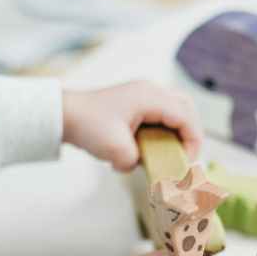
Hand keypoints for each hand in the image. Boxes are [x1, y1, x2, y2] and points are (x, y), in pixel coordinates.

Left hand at [62, 81, 202, 170]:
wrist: (63, 114)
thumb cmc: (87, 126)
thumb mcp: (116, 151)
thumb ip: (137, 161)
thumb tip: (142, 164)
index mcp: (150, 97)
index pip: (186, 117)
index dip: (193, 141)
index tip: (186, 163)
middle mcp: (150, 91)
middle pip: (186, 108)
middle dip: (190, 134)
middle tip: (183, 156)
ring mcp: (142, 95)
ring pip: (175, 110)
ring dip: (176, 132)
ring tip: (167, 154)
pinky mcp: (135, 103)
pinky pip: (160, 114)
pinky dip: (162, 131)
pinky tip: (149, 147)